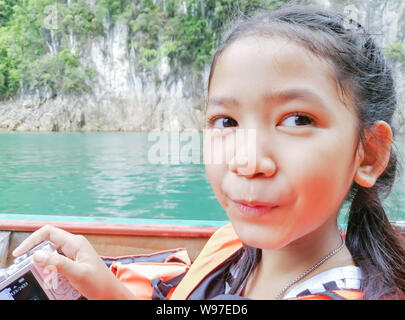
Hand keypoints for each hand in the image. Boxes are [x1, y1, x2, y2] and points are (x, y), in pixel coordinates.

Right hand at [12, 225, 135, 299]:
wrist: (110, 292)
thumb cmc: (99, 282)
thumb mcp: (77, 273)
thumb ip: (58, 264)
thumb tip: (37, 254)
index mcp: (75, 243)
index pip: (48, 232)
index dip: (31, 240)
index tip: (19, 254)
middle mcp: (74, 245)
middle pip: (47, 243)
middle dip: (36, 256)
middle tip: (30, 270)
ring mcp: (73, 253)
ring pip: (50, 255)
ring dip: (44, 267)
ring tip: (47, 279)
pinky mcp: (73, 262)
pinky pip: (56, 264)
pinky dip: (50, 272)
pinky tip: (53, 282)